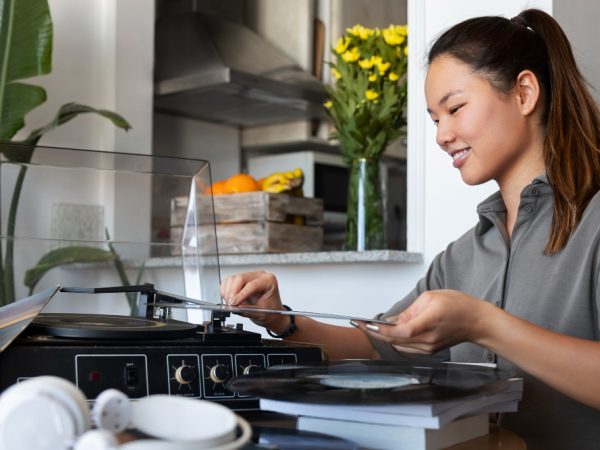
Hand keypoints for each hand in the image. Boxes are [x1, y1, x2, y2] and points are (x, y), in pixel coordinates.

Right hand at [219, 271, 287, 331]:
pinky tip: (228, 299)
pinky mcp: (241, 279)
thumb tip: (235, 308)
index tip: (233, 304)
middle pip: (240, 279)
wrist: (272, 312)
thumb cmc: (271, 311)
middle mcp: (259, 275)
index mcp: (269, 281)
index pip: (252, 285)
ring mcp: (249, 276)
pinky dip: (225, 290)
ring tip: (230, 303)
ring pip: (232, 279)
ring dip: (228, 292)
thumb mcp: (261, 314)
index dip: (241, 295)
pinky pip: (228, 281)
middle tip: (230, 305)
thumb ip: (248, 310)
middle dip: (232, 293)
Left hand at [358, 289, 492, 354]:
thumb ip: (409, 311)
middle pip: (395, 341)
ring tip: (370, 328)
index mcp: (428, 323)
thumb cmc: (458, 306)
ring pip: (398, 346)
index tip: (365, 324)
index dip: (380, 330)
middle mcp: (427, 340)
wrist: (476, 321)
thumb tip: (392, 321)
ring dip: (384, 338)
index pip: (399, 332)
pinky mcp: (429, 351)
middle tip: (360, 325)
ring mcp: (428, 348)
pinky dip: (395, 341)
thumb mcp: (430, 298)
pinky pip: (406, 348)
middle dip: (375, 334)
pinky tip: (388, 333)